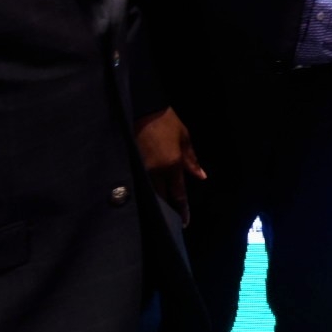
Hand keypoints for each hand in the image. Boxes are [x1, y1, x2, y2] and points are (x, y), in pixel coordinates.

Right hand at [135, 107, 205, 225]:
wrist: (143, 109)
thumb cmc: (167, 122)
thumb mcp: (184, 138)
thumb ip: (191, 160)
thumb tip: (201, 176)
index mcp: (172, 164)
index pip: (178, 193)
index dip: (182, 209)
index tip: (184, 222)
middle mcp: (156, 170)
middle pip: (162, 197)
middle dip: (167, 210)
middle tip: (171, 220)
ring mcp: (141, 168)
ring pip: (149, 191)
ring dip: (155, 201)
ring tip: (159, 212)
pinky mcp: (130, 164)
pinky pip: (139, 182)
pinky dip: (144, 190)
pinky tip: (145, 195)